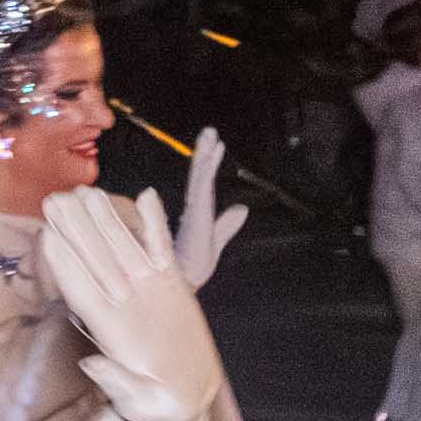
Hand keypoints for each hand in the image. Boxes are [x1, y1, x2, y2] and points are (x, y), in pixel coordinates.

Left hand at [37, 186, 220, 420]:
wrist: (184, 399)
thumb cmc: (157, 406)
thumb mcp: (139, 401)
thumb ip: (115, 382)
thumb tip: (90, 364)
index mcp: (111, 328)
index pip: (80, 288)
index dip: (63, 262)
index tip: (46, 235)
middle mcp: (124, 303)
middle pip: (95, 259)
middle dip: (75, 229)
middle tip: (55, 198)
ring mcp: (147, 291)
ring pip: (123, 247)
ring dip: (107, 218)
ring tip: (90, 191)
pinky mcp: (171, 287)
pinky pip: (161, 249)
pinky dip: (156, 224)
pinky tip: (147, 196)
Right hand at [171, 126, 248, 289]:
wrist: (177, 290)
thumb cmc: (189, 271)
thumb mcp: (213, 243)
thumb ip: (226, 225)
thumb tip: (242, 209)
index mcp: (197, 215)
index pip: (203, 183)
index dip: (208, 162)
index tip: (214, 141)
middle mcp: (192, 211)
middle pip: (199, 176)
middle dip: (204, 153)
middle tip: (209, 130)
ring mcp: (191, 213)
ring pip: (200, 179)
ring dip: (206, 156)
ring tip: (212, 134)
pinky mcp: (192, 218)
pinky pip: (202, 189)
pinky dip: (208, 169)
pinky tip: (213, 154)